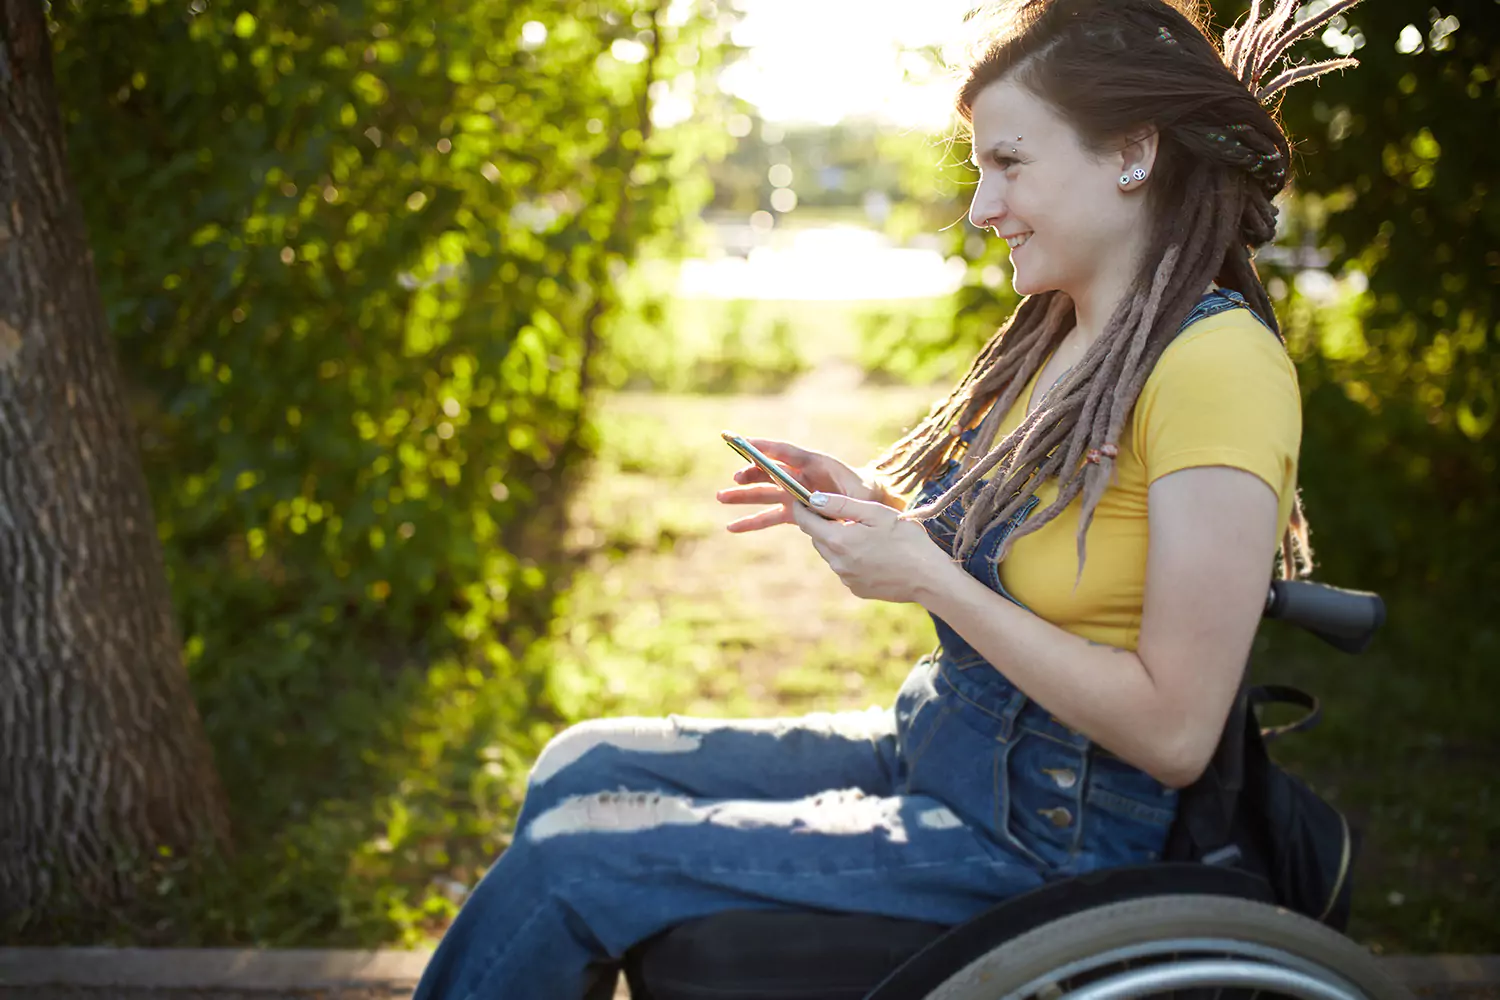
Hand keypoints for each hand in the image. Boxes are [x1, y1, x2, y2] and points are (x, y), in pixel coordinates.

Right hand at [716, 438, 894, 532]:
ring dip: (742, 495)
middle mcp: (800, 476)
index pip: (786, 452)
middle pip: (770, 472)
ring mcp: (795, 493)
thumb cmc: (867, 497)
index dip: (765, 447)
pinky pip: (769, 516)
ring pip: (764, 493)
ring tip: (720, 497)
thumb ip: (838, 498)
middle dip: (751, 474)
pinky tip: (732, 528)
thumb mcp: (859, 496)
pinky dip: (751, 522)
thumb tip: (814, 502)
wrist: (873, 506)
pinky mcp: (794, 511)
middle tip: (736, 477)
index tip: (744, 442)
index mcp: (816, 464)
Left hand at [789, 492, 952, 603]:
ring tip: (862, 531)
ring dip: (837, 540)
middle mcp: (836, 562)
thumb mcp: (876, 513)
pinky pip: (844, 567)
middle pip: (816, 537)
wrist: (929, 579)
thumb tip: (813, 498)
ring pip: (830, 553)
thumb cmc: (907, 540)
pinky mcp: (856, 588)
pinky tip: (872, 552)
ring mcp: (846, 578)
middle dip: (822, 523)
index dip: (801, 506)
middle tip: (840, 511)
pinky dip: (850, 557)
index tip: (802, 497)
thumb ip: (841, 505)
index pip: (805, 521)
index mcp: (838, 540)